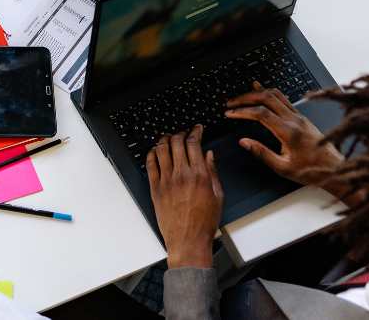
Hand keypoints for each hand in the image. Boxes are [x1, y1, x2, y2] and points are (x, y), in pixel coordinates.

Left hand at [147, 125, 222, 268]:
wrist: (188, 240)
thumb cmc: (204, 222)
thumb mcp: (217, 195)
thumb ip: (213, 172)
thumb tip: (209, 155)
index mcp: (199, 175)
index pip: (194, 143)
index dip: (195, 131)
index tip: (196, 128)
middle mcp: (181, 175)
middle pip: (177, 142)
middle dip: (180, 133)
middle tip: (183, 132)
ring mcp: (166, 181)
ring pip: (161, 150)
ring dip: (165, 139)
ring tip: (168, 138)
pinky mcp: (155, 188)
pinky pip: (150, 164)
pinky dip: (152, 153)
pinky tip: (155, 151)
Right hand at [226, 82, 344, 185]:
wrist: (335, 169)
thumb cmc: (311, 171)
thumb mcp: (283, 168)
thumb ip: (262, 153)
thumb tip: (244, 142)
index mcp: (289, 131)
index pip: (260, 114)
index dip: (242, 111)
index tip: (230, 113)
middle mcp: (295, 120)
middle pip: (266, 98)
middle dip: (245, 98)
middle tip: (231, 103)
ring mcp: (299, 117)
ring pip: (276, 95)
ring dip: (257, 93)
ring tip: (242, 96)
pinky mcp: (302, 118)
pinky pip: (284, 99)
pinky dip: (270, 93)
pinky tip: (263, 91)